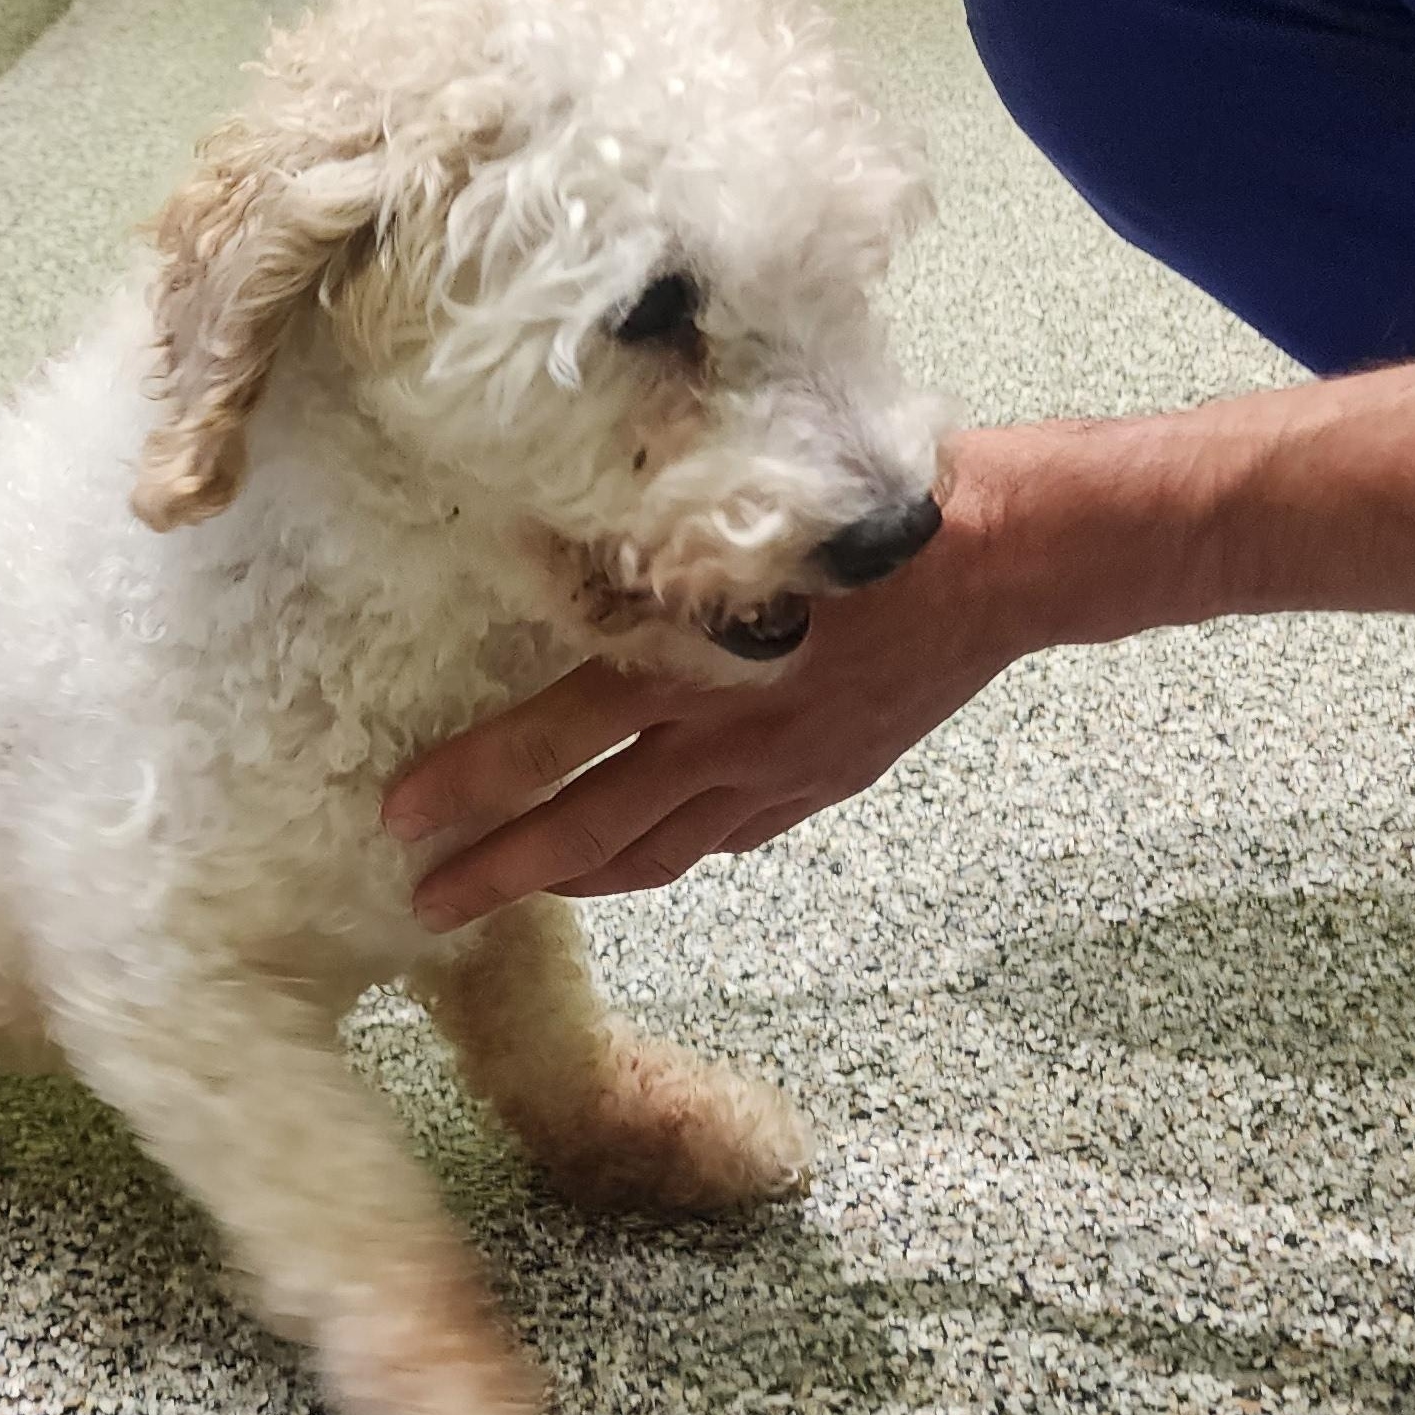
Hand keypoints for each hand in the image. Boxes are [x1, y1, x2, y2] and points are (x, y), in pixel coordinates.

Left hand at [385, 433, 1064, 928]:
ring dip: (580, 880)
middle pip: (588, 826)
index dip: (472, 783)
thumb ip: (656, 547)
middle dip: (502, 872)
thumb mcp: (753, 510)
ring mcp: (777, 771)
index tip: (398, 816)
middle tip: (427, 905)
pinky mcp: (821, 782)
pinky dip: (670, 855)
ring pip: (656, 851)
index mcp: (694, 664)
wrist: (1016, 557)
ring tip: (521, 892)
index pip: (552, 742)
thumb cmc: (879, 509)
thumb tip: (550, 548)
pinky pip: (726, 838)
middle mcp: (725, 735)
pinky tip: (642, 859)